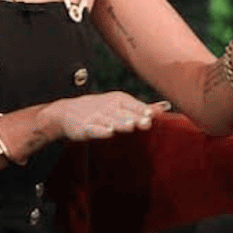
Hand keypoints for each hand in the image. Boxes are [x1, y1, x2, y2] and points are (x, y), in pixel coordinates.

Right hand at [41, 91, 171, 140]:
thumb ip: (143, 108)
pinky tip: (108, 132)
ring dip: (120, 123)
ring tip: (130, 126)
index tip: (153, 115)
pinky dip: (100, 130)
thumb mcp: (121, 105)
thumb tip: (166, 107)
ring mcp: (95, 116)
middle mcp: (108, 106)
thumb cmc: (101, 109)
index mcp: (119, 99)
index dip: (143, 110)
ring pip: (110, 120)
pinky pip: (93, 128)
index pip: (133, 105)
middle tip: (146, 122)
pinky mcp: (84, 127)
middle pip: (124, 113)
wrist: (66, 112)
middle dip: (134, 117)